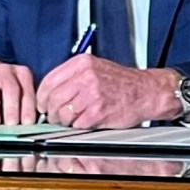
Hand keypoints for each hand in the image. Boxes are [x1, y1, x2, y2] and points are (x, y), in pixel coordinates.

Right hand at [0, 59, 39, 124]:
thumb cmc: (7, 88)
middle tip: (12, 123)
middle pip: (10, 89)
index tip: (28, 122)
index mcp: (22, 74)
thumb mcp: (21, 89)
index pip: (27, 91)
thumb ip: (28, 104)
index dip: (28, 108)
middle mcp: (5, 72)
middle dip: (12, 108)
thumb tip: (32, 126)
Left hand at [37, 56, 178, 128]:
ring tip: (72, 119)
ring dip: (64, 120)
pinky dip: (78, 126)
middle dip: (51, 111)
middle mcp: (85, 76)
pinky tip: (86, 121)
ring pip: (63, 112)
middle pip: (53, 98)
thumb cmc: (123, 82)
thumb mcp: (95, 67)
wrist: (147, 91)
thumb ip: (73, 75)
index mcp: (82, 63)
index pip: (49, 81)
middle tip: (55, 116)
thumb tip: (50, 90)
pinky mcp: (98, 111)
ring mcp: (91, 94)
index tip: (43, 104)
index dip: (42, 96)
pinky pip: (77, 123)